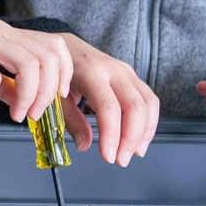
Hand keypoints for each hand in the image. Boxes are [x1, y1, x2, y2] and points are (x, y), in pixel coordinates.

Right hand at [0, 15, 70, 122]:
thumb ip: (2, 83)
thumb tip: (20, 99)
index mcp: (8, 36)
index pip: (54, 46)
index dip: (63, 73)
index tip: (56, 98)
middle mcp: (2, 32)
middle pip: (48, 56)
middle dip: (48, 91)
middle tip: (34, 113)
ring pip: (29, 64)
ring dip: (28, 96)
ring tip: (16, 114)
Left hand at [54, 35, 157, 165]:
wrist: (66, 45)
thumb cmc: (59, 70)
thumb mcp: (56, 94)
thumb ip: (70, 119)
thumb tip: (85, 145)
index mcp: (91, 72)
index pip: (108, 107)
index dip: (111, 135)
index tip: (108, 157)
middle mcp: (114, 70)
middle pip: (134, 107)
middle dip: (131, 138)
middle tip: (121, 160)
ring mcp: (127, 72)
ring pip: (148, 104)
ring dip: (144, 133)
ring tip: (132, 153)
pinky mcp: (133, 79)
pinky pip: (150, 101)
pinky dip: (149, 123)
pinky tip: (140, 140)